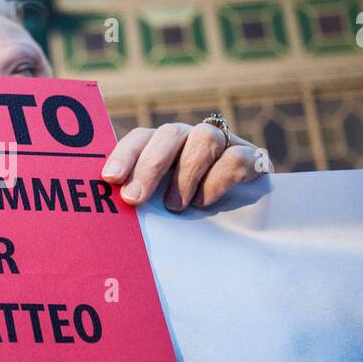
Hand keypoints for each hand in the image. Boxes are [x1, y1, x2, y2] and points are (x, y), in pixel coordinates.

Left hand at [101, 122, 268, 211]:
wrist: (245, 227)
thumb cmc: (187, 217)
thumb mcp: (160, 208)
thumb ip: (141, 202)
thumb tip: (113, 214)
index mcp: (163, 147)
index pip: (141, 137)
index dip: (125, 154)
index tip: (111, 178)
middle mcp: (190, 139)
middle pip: (169, 134)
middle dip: (149, 166)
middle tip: (134, 198)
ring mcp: (223, 144)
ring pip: (204, 138)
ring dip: (186, 174)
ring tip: (175, 206)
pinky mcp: (251, 158)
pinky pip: (235, 158)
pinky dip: (217, 182)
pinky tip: (204, 202)